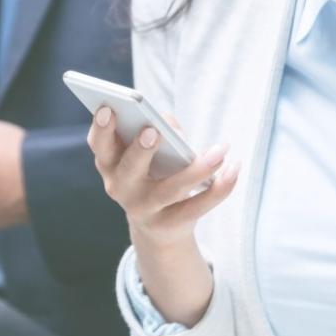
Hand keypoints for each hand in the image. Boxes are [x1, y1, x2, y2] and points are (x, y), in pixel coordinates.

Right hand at [86, 107, 238, 246]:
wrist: (158, 227)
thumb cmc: (152, 173)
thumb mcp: (147, 154)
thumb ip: (159, 132)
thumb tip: (170, 124)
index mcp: (110, 165)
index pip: (100, 146)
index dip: (101, 129)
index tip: (108, 108)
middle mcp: (122, 189)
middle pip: (128, 170)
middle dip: (139, 150)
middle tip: (152, 130)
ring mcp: (145, 210)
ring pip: (170, 190)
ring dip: (196, 170)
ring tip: (219, 152)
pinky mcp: (171, 225)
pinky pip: (198, 207)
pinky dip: (220, 188)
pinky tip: (234, 169)